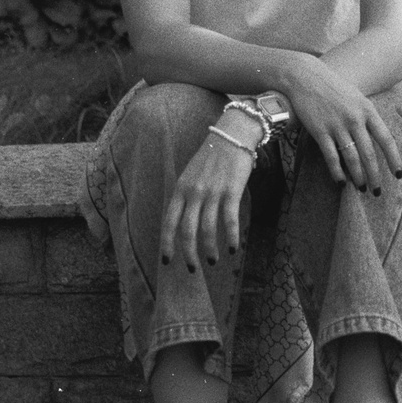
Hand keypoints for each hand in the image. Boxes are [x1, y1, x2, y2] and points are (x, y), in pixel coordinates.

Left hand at [160, 118, 254, 270]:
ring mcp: (213, 192)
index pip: (169, 223)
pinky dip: (231, 237)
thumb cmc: (211, 157)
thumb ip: (185, 197)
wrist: (233, 135)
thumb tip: (181, 223)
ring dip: (209, 249)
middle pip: (187, 231)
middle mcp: (194, 193)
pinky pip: (229, 220)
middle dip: (189, 254)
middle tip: (194, 268)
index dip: (168, 244)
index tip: (168, 261)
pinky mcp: (232, 191)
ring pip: (208, 230)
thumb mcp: (190, 174)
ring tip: (213, 260)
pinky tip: (234, 248)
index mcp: (180, 189)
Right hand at [284, 57, 401, 193]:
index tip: (398, 175)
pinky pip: (331, 157)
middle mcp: (355, 119)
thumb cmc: (333, 87)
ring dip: (358, 177)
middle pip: (369, 153)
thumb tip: (376, 137)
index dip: (394, 159)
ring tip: (362, 189)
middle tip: (377, 192)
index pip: (386, 139)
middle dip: (375, 175)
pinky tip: (341, 182)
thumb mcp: (356, 98)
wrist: (306, 77)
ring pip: (352, 158)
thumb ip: (367, 116)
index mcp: (368, 110)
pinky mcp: (320, 131)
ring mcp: (337, 125)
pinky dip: (337, 172)